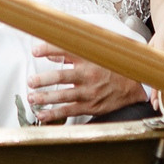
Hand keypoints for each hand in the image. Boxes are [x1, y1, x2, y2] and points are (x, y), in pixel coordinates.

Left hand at [25, 43, 144, 121]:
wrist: (133, 86)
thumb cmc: (112, 68)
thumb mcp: (95, 55)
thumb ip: (71, 53)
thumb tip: (50, 53)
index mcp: (89, 59)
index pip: (66, 50)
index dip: (49, 49)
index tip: (35, 50)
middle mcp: (88, 75)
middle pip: (62, 76)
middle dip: (43, 79)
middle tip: (31, 81)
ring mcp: (89, 92)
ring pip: (63, 96)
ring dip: (45, 97)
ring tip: (32, 97)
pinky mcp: (90, 106)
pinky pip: (69, 111)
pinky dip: (54, 114)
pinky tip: (42, 114)